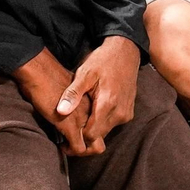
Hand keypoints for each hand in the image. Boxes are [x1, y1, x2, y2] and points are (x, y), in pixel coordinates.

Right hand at [12, 48, 91, 155]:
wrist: (39, 72)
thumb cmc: (49, 78)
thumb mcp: (69, 90)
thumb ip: (75, 102)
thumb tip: (71, 111)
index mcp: (93, 103)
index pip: (102, 126)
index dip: (91, 135)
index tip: (77, 134)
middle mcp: (91, 112)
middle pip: (100, 139)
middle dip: (88, 146)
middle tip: (73, 143)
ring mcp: (82, 120)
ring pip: (93, 147)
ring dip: (81, 151)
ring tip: (67, 145)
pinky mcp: (70, 125)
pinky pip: (78, 148)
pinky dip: (70, 150)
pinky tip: (61, 145)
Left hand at [57, 36, 139, 154]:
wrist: (125, 52)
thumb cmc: (103, 60)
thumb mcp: (84, 73)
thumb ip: (73, 93)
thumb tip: (60, 111)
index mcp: (107, 104)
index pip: (91, 135)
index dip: (77, 136)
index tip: (65, 132)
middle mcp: (120, 113)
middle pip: (98, 136)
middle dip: (83, 134)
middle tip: (69, 126)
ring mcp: (126, 114)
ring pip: (105, 131)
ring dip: (92, 127)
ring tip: (80, 115)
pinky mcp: (128, 112)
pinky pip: (112, 124)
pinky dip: (101, 121)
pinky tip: (92, 111)